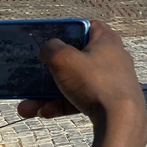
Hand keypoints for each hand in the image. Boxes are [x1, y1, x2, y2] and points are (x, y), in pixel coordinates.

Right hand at [18, 21, 146, 146]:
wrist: (120, 119)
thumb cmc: (94, 82)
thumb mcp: (64, 59)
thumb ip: (51, 48)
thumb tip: (48, 48)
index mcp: (106, 40)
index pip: (88, 27)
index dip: (69, 30)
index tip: (52, 40)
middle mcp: (111, 58)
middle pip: (75, 59)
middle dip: (49, 72)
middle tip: (30, 78)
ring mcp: (110, 81)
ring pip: (73, 83)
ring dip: (47, 95)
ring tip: (26, 107)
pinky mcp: (107, 101)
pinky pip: (79, 99)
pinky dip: (61, 105)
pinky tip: (42, 113)